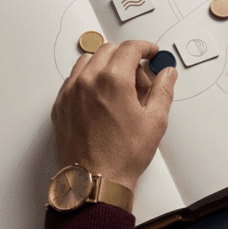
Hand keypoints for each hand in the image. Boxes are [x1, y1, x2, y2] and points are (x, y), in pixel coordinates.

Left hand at [52, 40, 177, 190]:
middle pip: (109, 50)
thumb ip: (163, 90)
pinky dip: (88, 79)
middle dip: (127, 58)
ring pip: (88, 61)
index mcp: (113, 80)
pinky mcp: (60, 105)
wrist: (94, 181)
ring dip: (106, 65)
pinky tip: (100, 99)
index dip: (145, 47)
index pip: (130, 48)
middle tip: (140, 81)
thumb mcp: (154, 122)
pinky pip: (73, 79)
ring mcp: (70, 92)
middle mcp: (88, 81)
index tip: (151, 53)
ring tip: (119, 89)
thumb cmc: (122, 156)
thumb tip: (167, 73)